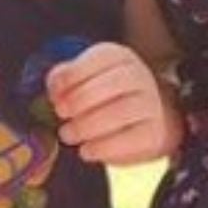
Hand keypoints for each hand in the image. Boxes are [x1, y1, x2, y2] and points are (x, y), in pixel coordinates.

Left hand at [46, 43, 181, 165]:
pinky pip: (129, 139)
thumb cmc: (104, 97)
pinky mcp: (153, 133)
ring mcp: (150, 104)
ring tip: (67, 134)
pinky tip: (86, 150)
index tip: (54, 93)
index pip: (101, 57)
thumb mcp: (85, 79)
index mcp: (119, 57)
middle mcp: (139, 76)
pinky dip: (102, 147)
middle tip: (61, 113)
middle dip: (80, 99)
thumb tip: (55, 89)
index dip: (73, 75)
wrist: (143, 121)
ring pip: (121, 111)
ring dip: (87, 125)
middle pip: (114, 83)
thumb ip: (66, 79)